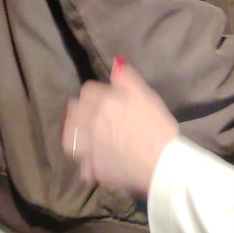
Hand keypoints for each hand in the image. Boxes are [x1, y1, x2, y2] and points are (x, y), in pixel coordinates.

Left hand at [63, 57, 179, 198]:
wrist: (163, 165)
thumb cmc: (159, 128)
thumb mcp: (147, 97)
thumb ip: (128, 79)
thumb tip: (116, 63)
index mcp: (104, 103)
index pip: (87, 90)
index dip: (96, 93)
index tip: (106, 98)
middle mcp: (92, 124)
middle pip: (74, 111)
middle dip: (81, 111)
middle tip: (94, 116)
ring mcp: (90, 148)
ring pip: (70, 139)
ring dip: (75, 136)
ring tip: (85, 137)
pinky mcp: (95, 169)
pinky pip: (83, 167)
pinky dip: (87, 165)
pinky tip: (95, 163)